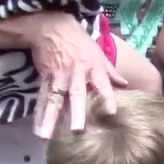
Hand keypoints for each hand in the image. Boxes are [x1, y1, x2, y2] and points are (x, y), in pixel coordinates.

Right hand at [24, 12, 125, 137]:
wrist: (52, 27)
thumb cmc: (79, 41)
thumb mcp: (98, 53)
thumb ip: (111, 72)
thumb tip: (126, 85)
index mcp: (93, 68)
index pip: (103, 84)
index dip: (108, 97)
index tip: (112, 113)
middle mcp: (76, 74)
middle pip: (76, 94)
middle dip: (76, 112)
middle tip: (76, 130)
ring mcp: (59, 77)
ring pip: (54, 99)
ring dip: (49, 118)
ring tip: (45, 136)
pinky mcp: (45, 78)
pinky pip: (42, 98)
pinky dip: (39, 114)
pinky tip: (37, 128)